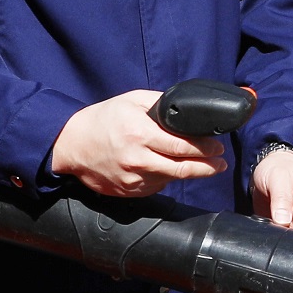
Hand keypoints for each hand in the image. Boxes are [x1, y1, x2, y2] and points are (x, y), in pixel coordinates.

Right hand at [50, 89, 228, 195]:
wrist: (71, 144)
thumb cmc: (103, 119)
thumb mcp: (132, 101)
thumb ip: (161, 105)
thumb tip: (187, 111)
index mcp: (140, 134)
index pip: (183, 146)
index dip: (206, 149)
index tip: (219, 147)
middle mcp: (138, 159)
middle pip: (183, 168)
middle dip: (207, 166)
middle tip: (220, 163)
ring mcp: (133, 179)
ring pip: (171, 179)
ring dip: (190, 173)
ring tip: (205, 166)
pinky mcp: (128, 191)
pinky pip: (156, 186)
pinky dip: (167, 178)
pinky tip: (172, 169)